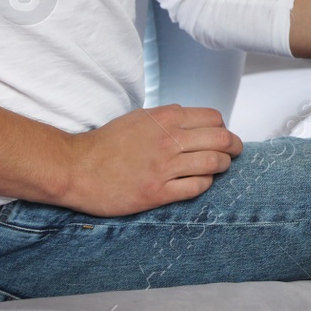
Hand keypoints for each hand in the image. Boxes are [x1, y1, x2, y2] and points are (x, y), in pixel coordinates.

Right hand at [61, 105, 241, 216]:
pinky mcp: (157, 192)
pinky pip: (196, 187)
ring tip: (220, 168)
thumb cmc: (106, 143)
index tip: (222, 135)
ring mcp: (164, 167)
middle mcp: (169, 139)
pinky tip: (200, 182)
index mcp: (166, 118)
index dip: (223, 127)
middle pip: (221, 139)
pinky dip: (205, 184)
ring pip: (214, 163)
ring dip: (223, 166)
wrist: (75, 168)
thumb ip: (169, 119)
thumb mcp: (140, 118)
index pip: (214, 118)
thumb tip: (196, 123)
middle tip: (234, 152)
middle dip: (234, 146)